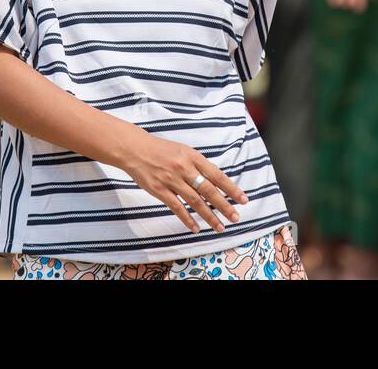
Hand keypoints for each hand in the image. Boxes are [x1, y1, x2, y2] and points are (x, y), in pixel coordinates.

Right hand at [118, 132, 247, 234]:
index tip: (243, 199)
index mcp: (192, 156)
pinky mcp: (159, 190)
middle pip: (208, 190)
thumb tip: (215, 181)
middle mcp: (184, 168)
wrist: (134, 149)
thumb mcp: (182, 151)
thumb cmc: (160, 150)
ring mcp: (171, 180)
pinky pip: (176, 207)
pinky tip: (196, 228)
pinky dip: (187, 219)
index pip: (216, 175)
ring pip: (195, 201)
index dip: (231, 188)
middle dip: (224, 205)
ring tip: (220, 227)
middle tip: (236, 217)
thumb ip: (197, 165)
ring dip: (209, 216)